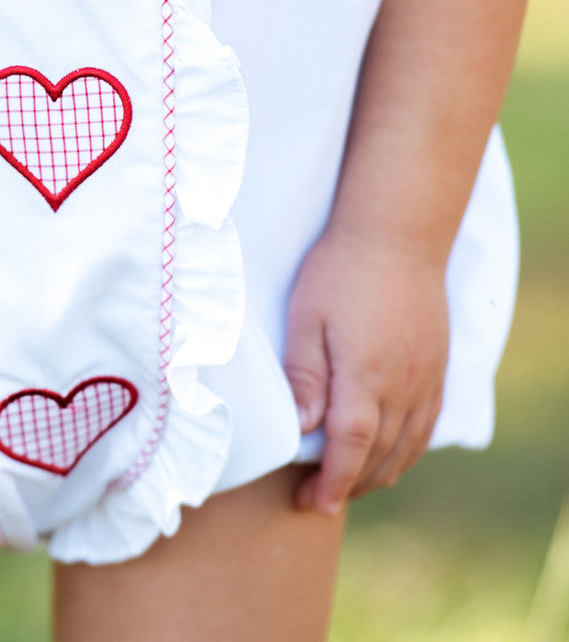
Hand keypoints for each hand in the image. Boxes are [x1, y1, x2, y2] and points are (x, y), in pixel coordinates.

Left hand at [283, 224, 448, 514]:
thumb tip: (299, 429)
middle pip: (380, 455)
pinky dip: (408, 450)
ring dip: (379, 473)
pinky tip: (389, 454)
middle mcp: (403, 386)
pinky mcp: (438, 367)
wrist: (396, 233)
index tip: (311, 503)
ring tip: (349, 484)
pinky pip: (427, 426)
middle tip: (316, 499)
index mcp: (365, 376)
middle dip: (349, 484)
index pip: (351, 447)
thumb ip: (304, 375)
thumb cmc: (340, 270)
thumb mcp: (306, 317)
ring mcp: (426, 379)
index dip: (333, 481)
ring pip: (408, 446)